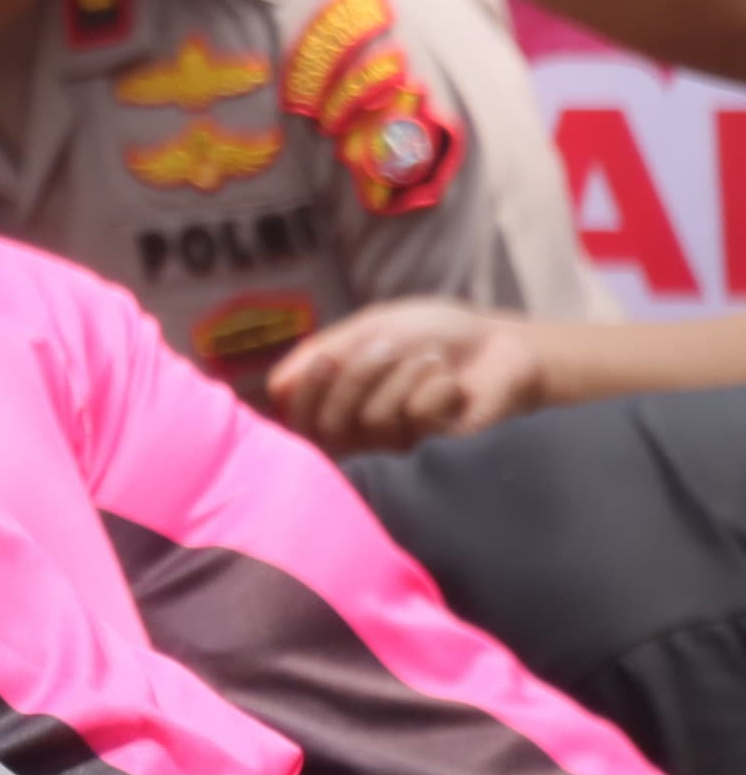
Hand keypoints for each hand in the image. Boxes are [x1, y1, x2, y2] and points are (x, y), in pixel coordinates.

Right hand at [268, 298, 546, 452]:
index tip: (325, 358)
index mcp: (336, 399)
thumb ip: (323, 353)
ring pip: (373, 419)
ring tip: (432, 358)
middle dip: (358, 377)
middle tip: (387, 345)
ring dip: (405, 375)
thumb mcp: (370, 328)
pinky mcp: (431, 446)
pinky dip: (436, 386)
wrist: (498, 342)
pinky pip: (415, 417)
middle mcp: (358, 428)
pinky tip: (453, 381)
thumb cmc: (431, 332)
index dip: (306, 393)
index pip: (297, 417)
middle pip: (328, 425)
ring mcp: (394, 440)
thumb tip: (277, 387)